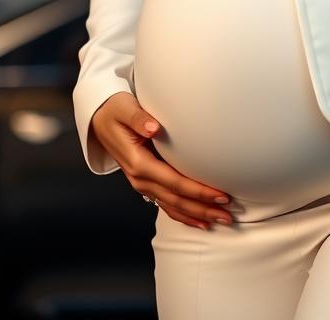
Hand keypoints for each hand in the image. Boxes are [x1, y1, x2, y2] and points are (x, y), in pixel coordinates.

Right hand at [91, 92, 234, 229]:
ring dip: (197, 215)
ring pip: (172, 205)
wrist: (100, 119)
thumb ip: (138, 118)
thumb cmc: (115, 110)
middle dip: (203, 209)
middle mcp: (140, 178)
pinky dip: (183, 214)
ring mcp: (142, 182)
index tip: (220, 195)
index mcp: (138, 162)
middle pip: (176, 199)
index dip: (198, 191)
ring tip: (220, 220)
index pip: (174, 182)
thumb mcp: (124, 108)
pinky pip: (166, 203)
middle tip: (228, 214)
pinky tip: (199, 221)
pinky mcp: (146, 182)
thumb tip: (153, 128)